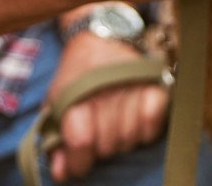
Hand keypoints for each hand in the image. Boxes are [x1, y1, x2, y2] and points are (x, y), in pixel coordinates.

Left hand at [47, 32, 169, 181]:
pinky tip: (134, 120)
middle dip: (99, 149)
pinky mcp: (156, 86)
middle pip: (107, 147)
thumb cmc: (77, 77)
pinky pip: (153, 126)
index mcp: (77, 95)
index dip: (79, 161)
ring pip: (130, 140)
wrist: (102, 40)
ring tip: (114, 123)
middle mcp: (106, 91)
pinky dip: (145, 131)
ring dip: (121, 140)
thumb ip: (55, 140)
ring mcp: (133, 88)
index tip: (78, 161)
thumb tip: (61, 173)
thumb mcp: (56, 104)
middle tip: (97, 132)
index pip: (82, 142)